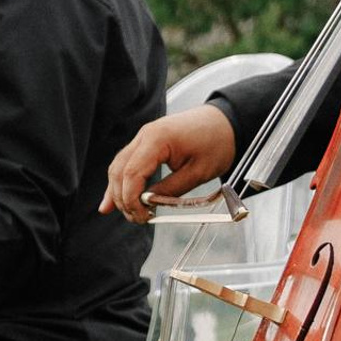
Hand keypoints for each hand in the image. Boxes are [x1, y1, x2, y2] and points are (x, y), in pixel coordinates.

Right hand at [102, 104, 235, 221]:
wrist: (226, 122)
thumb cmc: (217, 142)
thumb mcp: (198, 172)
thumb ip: (171, 189)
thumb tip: (149, 204)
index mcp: (157, 139)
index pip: (131, 173)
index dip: (131, 199)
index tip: (141, 216)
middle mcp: (144, 135)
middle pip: (119, 171)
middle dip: (123, 198)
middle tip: (136, 218)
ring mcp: (143, 137)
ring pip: (118, 167)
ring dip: (118, 191)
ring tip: (126, 212)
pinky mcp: (147, 142)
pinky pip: (127, 163)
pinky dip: (121, 181)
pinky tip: (113, 197)